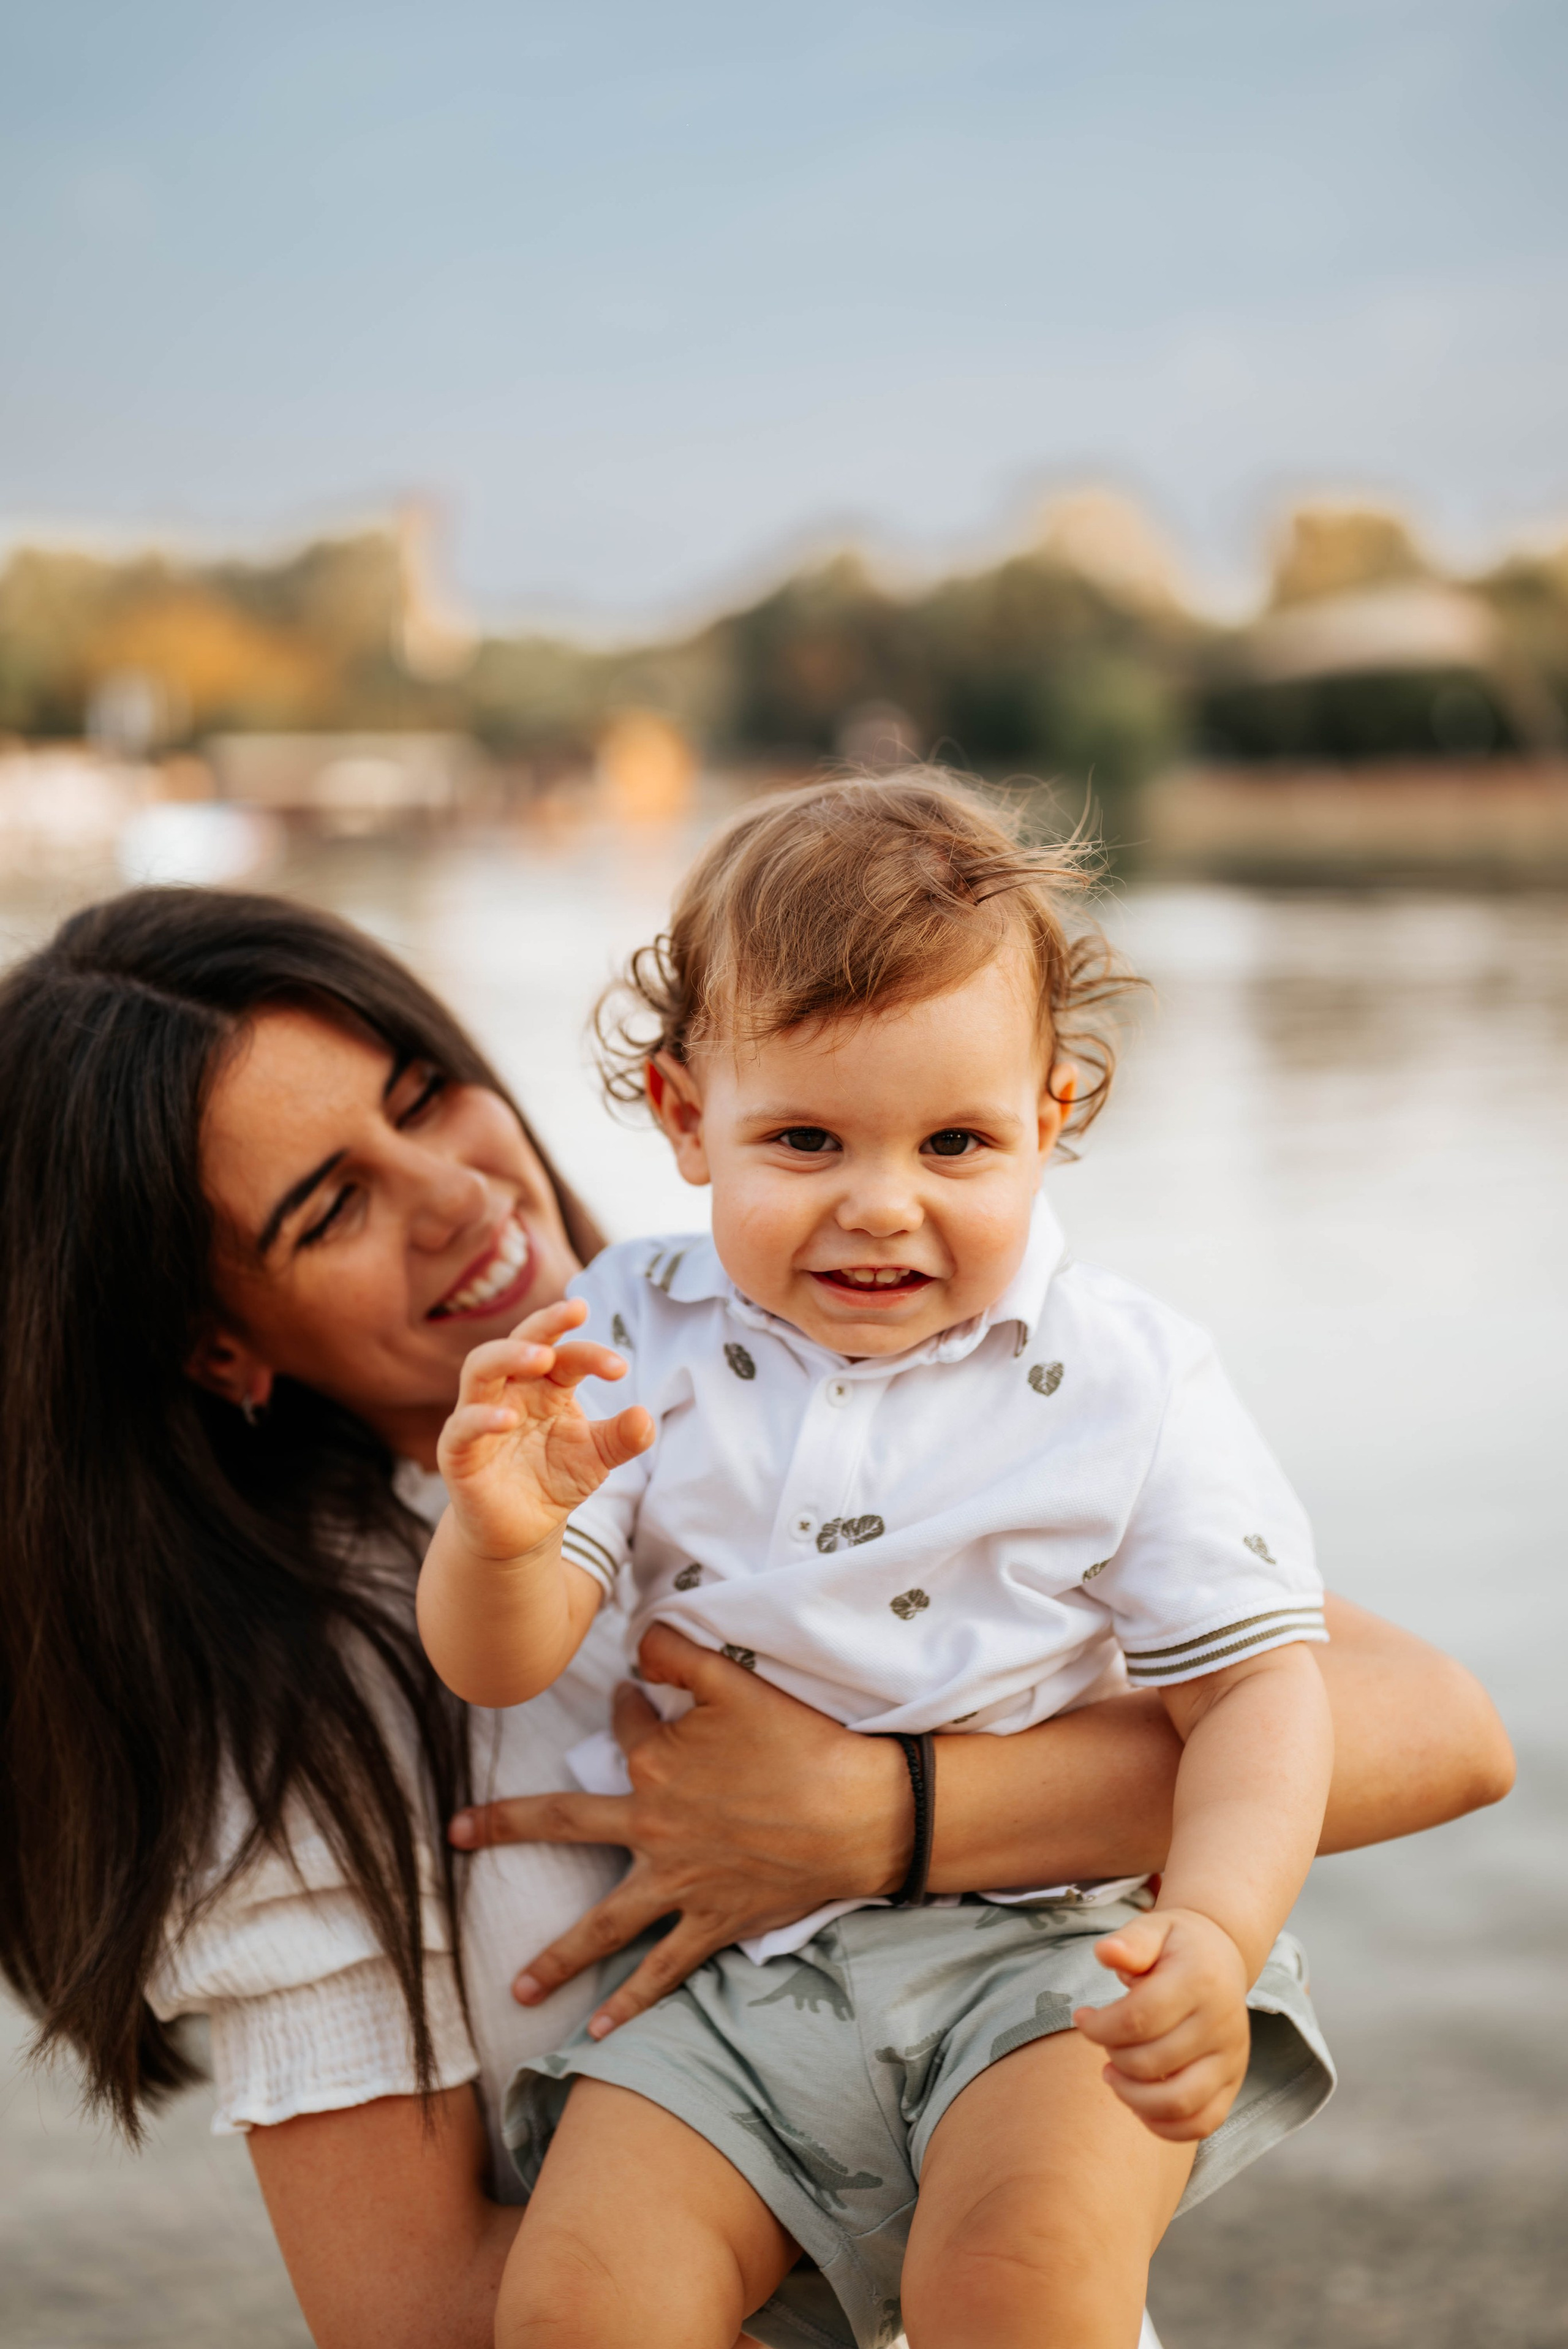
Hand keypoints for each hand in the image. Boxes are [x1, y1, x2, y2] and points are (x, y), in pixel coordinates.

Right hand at [436, 1299, 652, 1563]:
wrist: (520, 1531)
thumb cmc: (554, 1480)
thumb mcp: (596, 1458)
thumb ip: (622, 1438)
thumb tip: (646, 1417)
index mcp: (545, 1386)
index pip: (566, 1355)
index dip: (591, 1355)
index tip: (620, 1368)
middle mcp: (511, 1391)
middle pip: (519, 1341)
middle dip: (545, 1323)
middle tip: (575, 1310)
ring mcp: (479, 1416)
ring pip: (480, 1369)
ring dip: (509, 1355)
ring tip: (540, 1357)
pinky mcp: (458, 1451)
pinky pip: (462, 1426)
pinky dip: (481, 1419)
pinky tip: (507, 1420)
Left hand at [447, 1624, 909, 2035]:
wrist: (859, 1815)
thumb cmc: (801, 1745)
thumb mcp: (738, 1681)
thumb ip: (679, 1653)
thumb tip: (636, 1639)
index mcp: (655, 1766)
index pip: (624, 1730)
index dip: (627, 1706)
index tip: (631, 1696)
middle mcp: (653, 1828)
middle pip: (565, 1824)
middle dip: (505, 1827)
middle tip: (455, 1834)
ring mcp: (679, 1884)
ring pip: (603, 1925)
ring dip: (556, 1957)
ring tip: (516, 1988)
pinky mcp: (713, 1923)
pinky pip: (663, 1970)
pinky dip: (631, 2004)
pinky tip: (599, 2032)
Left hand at [1072, 1906, 1251, 2142]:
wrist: (1222, 1957)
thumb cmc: (1178, 1944)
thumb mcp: (1154, 1927)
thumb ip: (1131, 1941)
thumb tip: (1105, 1953)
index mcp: (1200, 1981)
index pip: (1140, 2018)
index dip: (1100, 2026)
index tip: (1082, 2018)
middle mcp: (1222, 2023)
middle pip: (1153, 2062)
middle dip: (1113, 2056)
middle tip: (1102, 2040)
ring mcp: (1231, 2058)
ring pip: (1178, 2102)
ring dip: (1133, 2096)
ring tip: (1112, 2074)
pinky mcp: (1233, 2083)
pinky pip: (1202, 2123)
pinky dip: (1164, 2125)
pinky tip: (1138, 2101)